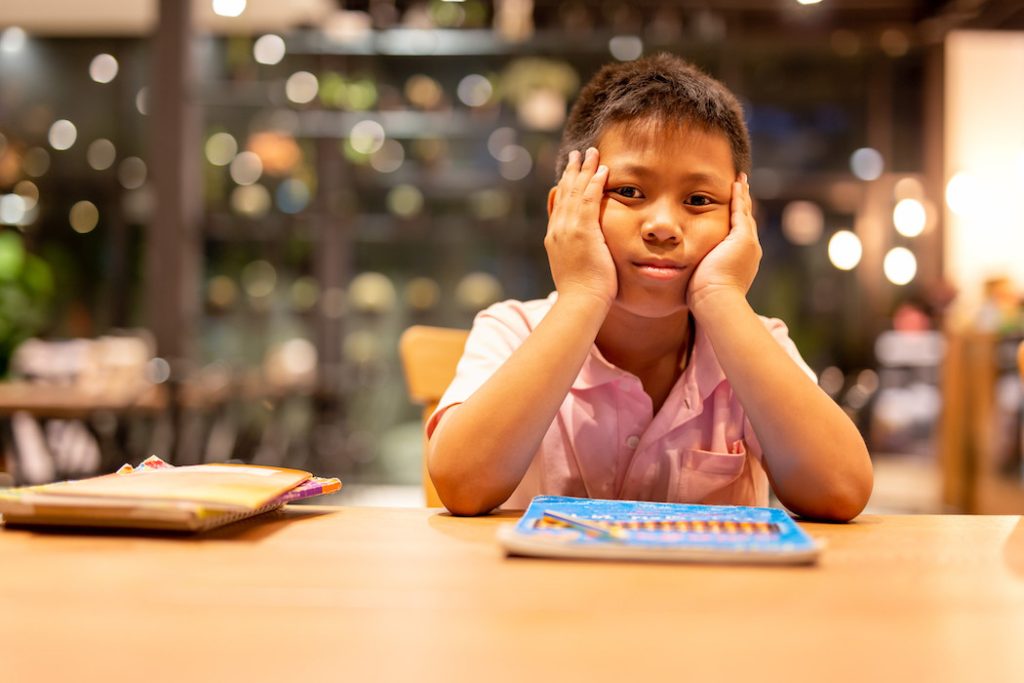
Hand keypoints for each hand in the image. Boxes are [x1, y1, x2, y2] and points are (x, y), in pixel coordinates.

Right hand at [544, 148, 615, 305]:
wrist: (580, 303)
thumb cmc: (582, 294)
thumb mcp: (573, 269)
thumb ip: (575, 253)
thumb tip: (581, 250)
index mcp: (555, 238)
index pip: (559, 205)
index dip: (566, 186)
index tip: (571, 172)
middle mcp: (558, 230)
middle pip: (564, 193)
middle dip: (573, 171)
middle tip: (579, 153)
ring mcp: (568, 229)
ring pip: (576, 192)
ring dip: (585, 170)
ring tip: (592, 152)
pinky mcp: (583, 231)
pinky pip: (589, 200)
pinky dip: (595, 183)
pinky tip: (603, 170)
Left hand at [687, 173, 761, 310]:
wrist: (716, 302)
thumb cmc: (704, 300)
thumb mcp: (702, 284)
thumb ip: (698, 277)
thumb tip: (686, 282)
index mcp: (740, 262)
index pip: (737, 236)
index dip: (734, 222)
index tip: (730, 211)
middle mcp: (748, 251)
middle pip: (744, 222)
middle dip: (742, 206)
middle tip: (740, 189)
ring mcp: (747, 244)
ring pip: (744, 214)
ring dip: (742, 197)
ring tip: (740, 182)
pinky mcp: (743, 238)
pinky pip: (740, 211)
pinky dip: (738, 197)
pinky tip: (736, 184)